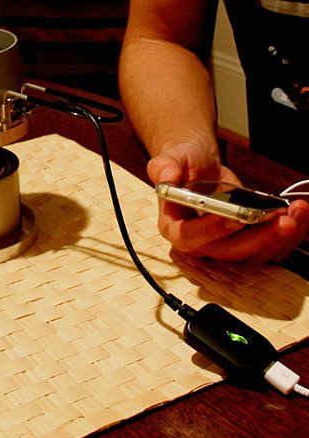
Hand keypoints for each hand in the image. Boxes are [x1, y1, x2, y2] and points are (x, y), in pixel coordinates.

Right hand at [147, 143, 308, 261]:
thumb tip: (168, 174)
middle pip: (226, 252)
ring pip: (251, 255)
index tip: (235, 217)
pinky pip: (266, 249)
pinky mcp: (243, 244)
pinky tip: (298, 215)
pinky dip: (286, 236)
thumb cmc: (183, 166)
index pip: (189, 236)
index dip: (211, 230)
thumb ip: (165, 166)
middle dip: (256, 238)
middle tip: (281, 220)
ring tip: (296, 213)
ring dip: (277, 238)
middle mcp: (197, 243)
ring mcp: (222, 246)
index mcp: (173, 226)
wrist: (197, 169)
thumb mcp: (171, 159)